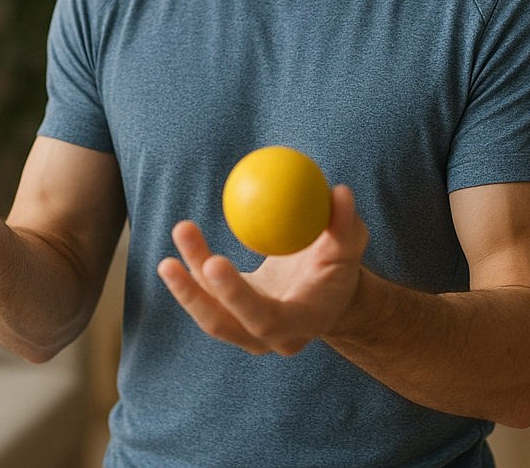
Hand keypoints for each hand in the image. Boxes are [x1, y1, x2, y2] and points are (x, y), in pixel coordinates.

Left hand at [157, 185, 368, 355]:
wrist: (329, 295)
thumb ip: (347, 223)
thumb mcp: (351, 244)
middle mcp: (271, 339)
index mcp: (302, 324)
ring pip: (209, 312)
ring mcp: (248, 333)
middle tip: (178, 251)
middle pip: (224, 324)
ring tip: (180, 231)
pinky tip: (183, 238)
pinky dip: (190, 270)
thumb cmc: (340, 264)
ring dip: (185, 279)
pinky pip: (206, 299)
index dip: (236, 297)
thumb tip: (340, 192)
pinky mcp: (233, 319)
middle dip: (196, 292)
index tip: (214, 262)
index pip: (264, 320)